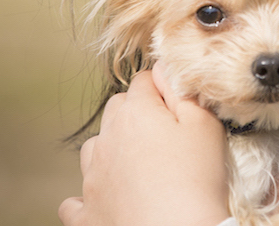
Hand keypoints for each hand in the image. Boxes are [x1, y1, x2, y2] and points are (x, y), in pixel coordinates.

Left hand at [58, 63, 230, 225]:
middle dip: (137, 112)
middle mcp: (106, 140)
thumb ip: (182, 89)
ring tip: (138, 163)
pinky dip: (88, 196)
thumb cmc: (197, 178)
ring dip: (111, 148)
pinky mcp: (87, 214)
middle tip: (166, 133)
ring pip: (94, 148)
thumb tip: (164, 67)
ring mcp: (91, 179)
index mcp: (135, 113)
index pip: (143, 80)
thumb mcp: (204, 123)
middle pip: (116, 109)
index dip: (163, 88)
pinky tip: (106, 197)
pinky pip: (74, 201)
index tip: (180, 105)